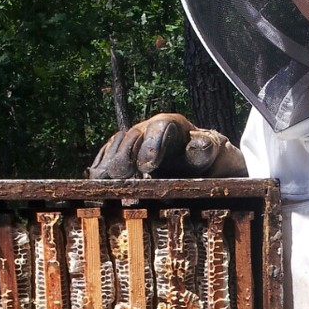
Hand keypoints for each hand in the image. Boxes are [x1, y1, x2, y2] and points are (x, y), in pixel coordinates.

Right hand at [89, 113, 245, 178]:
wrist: (195, 164)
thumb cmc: (205, 160)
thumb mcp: (212, 156)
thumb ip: (204, 150)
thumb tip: (199, 145)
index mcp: (172, 126)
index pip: (160, 129)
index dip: (152, 145)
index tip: (148, 165)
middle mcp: (148, 128)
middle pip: (132, 137)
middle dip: (125, 157)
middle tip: (122, 177)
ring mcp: (132, 140)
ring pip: (116, 146)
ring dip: (109, 164)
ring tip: (104, 182)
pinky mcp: (120, 153)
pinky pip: (106, 155)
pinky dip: (100, 167)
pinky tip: (96, 180)